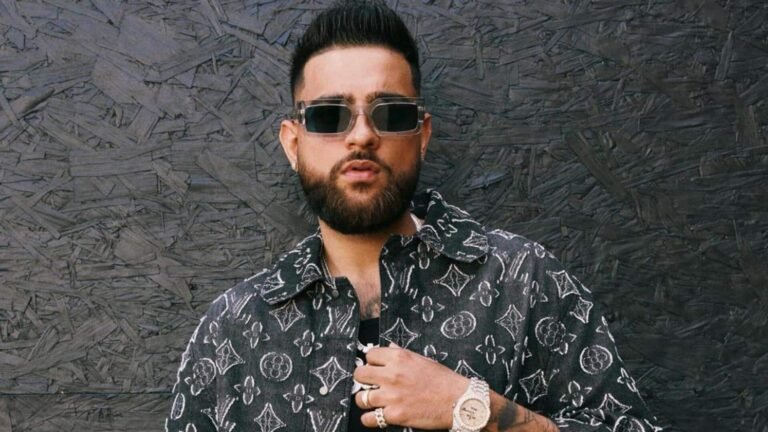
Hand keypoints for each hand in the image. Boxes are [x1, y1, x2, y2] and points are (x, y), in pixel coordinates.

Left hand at [353, 343, 470, 428]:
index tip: (375, 368)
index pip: (370, 355)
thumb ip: (401, 354)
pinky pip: (368, 418)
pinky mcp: (395, 415)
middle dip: (363, 379)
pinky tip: (377, 416)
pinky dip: (370, 419)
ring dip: (365, 400)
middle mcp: (392, 375)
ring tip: (373, 402)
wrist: (459, 401)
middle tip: (370, 384)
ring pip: (360, 397)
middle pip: (359, 374)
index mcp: (399, 358)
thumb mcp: (422, 360)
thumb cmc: (444, 380)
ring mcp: (392, 396)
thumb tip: (388, 348)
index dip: (372, 362)